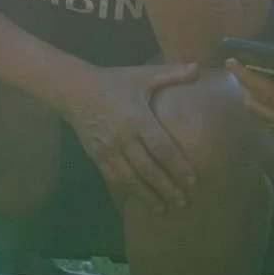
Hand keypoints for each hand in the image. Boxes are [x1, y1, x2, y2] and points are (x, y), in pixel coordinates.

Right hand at [61, 61, 200, 211]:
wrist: (75, 90)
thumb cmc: (112, 82)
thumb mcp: (141, 75)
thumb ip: (170, 73)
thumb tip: (198, 67)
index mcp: (138, 119)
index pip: (162, 148)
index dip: (178, 166)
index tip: (192, 180)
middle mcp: (124, 139)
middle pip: (149, 169)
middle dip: (167, 187)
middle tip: (183, 202)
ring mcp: (109, 150)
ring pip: (131, 178)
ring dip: (148, 194)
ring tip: (163, 207)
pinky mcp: (97, 156)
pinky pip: (114, 178)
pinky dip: (127, 191)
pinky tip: (138, 199)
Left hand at [227, 46, 273, 141]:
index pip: (268, 94)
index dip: (248, 78)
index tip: (232, 62)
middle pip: (259, 107)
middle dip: (244, 87)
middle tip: (237, 65)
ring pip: (264, 115)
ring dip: (252, 96)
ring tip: (246, 75)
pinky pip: (273, 117)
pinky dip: (263, 102)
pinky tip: (266, 87)